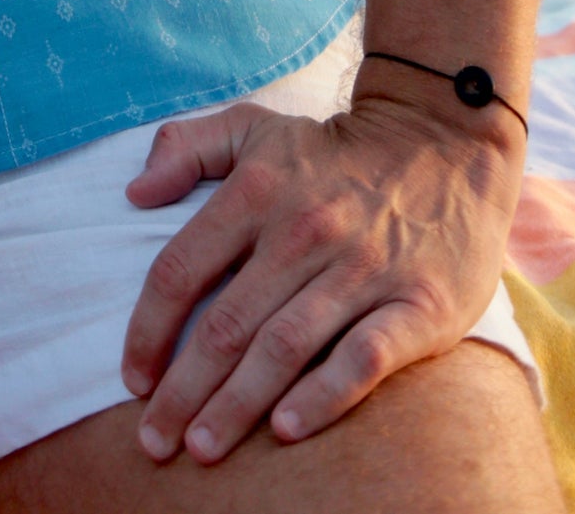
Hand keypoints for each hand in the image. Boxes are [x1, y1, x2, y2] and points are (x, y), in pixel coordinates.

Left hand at [118, 84, 526, 465]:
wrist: (442, 143)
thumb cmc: (330, 150)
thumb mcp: (252, 127)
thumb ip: (186, 149)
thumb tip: (134, 192)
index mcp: (255, 190)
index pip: (182, 270)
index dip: (148, 330)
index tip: (132, 379)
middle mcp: (303, 231)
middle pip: (227, 324)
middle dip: (184, 390)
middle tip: (155, 441)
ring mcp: (362, 269)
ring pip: (285, 347)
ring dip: (239, 404)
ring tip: (204, 448)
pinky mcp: (418, 304)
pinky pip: (364, 356)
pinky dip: (325, 395)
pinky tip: (287, 428)